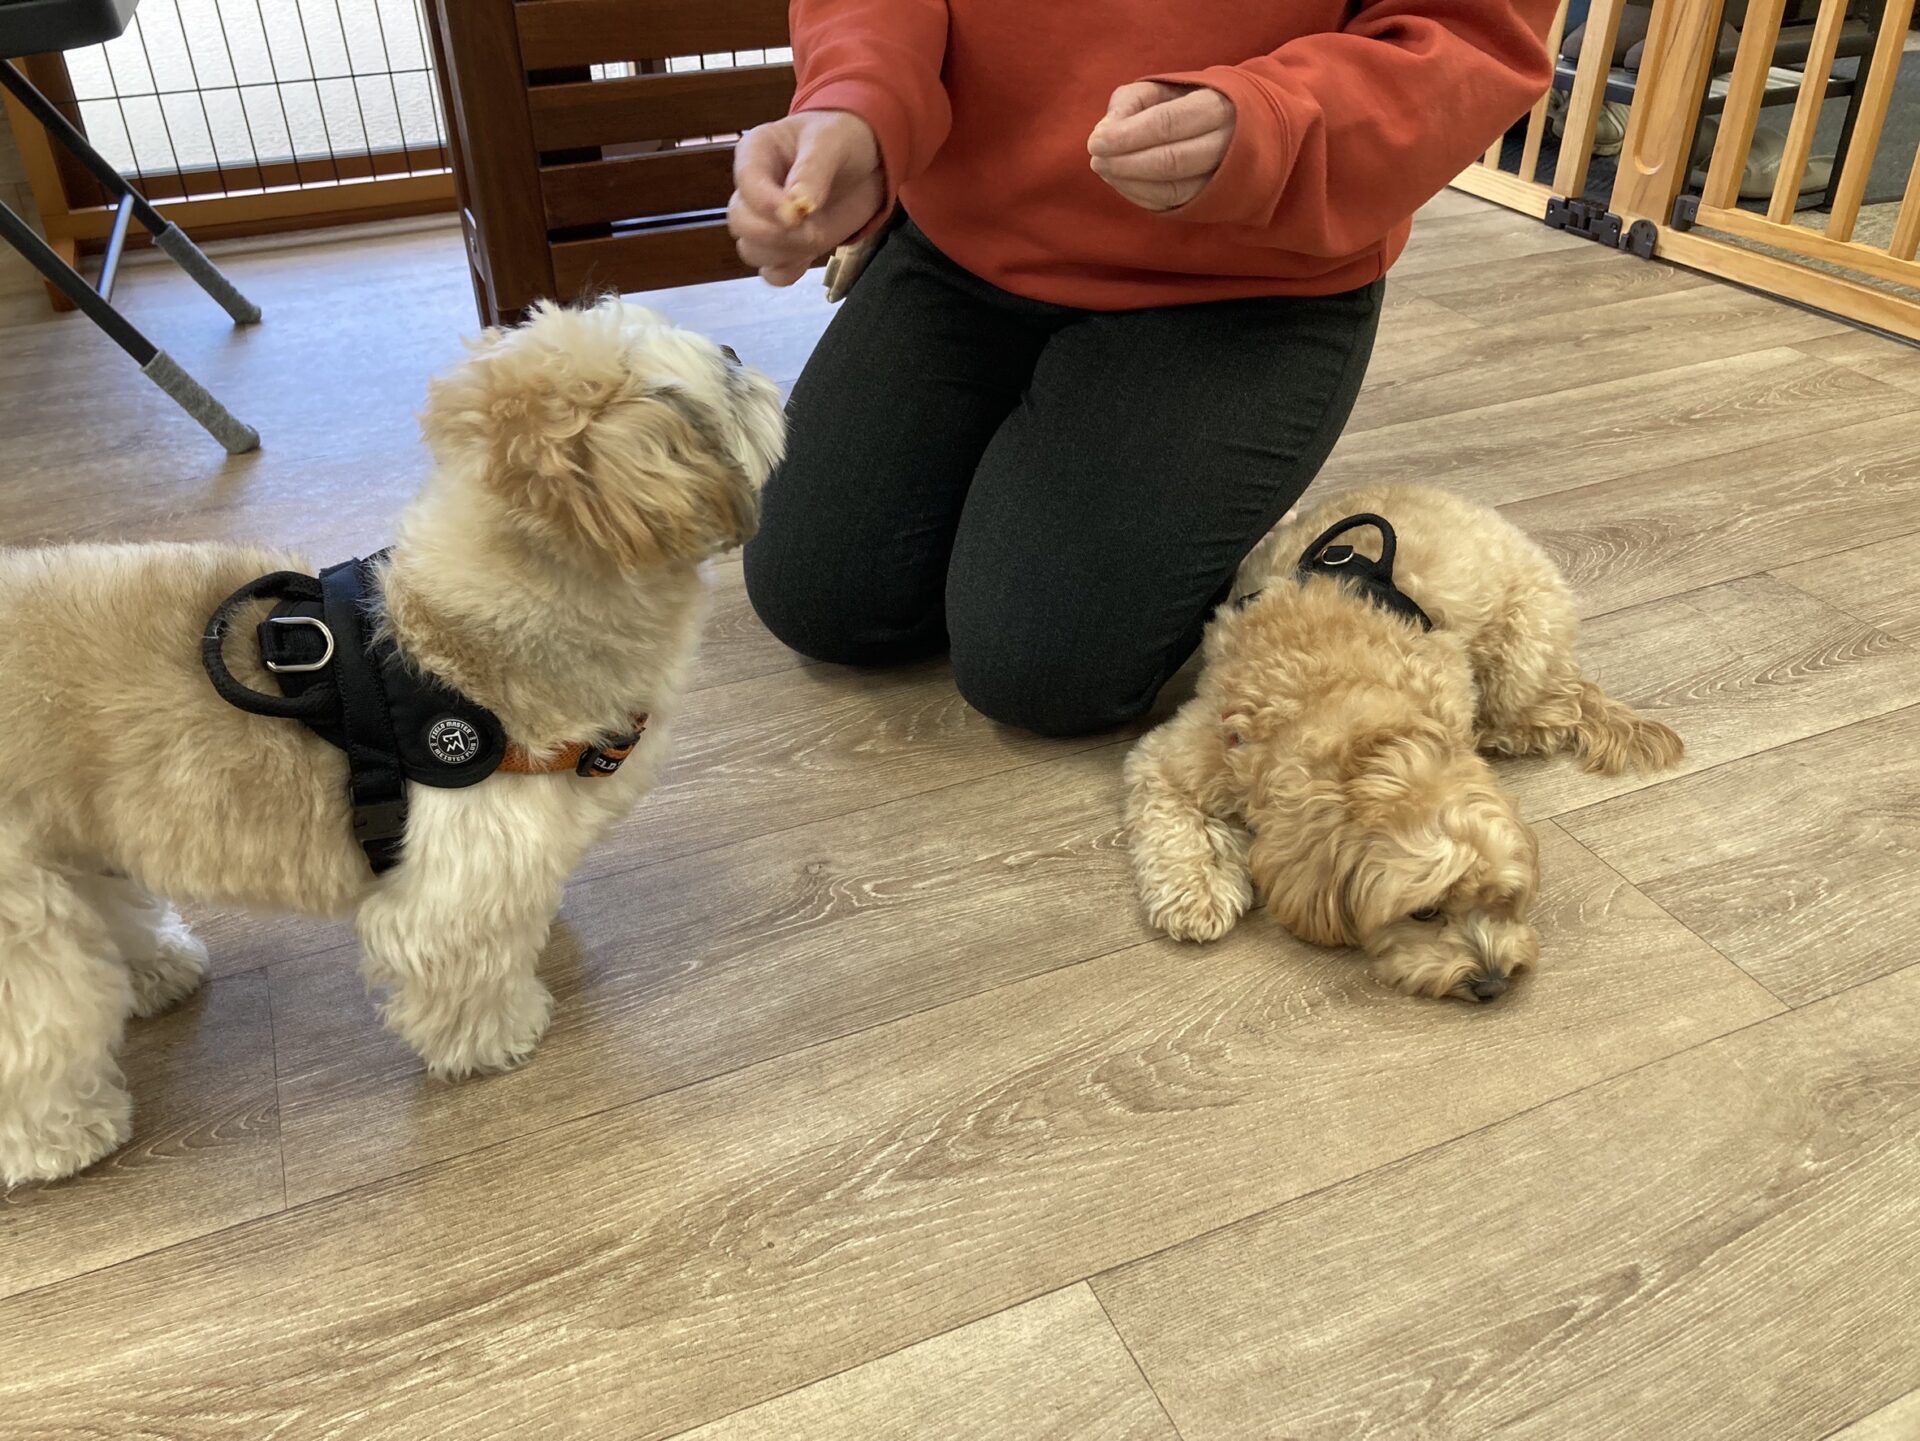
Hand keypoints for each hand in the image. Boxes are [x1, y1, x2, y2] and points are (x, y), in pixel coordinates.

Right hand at [729, 110, 883, 286]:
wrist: (867, 161)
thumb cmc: (842, 138)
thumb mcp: (831, 142)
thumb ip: (813, 171)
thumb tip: (799, 206)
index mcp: (756, 152)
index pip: (746, 183)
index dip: (766, 204)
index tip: (796, 216)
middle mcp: (755, 189)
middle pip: (740, 222)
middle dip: (774, 234)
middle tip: (813, 232)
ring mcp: (768, 221)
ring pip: (752, 251)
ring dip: (783, 253)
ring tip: (817, 236)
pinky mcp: (785, 246)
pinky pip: (772, 272)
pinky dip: (788, 271)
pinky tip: (809, 255)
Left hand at [1088, 82, 1236, 211]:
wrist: (1238, 128)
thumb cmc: (1189, 103)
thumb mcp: (1162, 88)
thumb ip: (1131, 101)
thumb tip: (1105, 130)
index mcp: (1218, 106)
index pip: (1167, 123)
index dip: (1127, 135)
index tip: (1095, 141)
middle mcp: (1228, 145)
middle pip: (1172, 161)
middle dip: (1125, 163)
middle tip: (1096, 159)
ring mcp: (1224, 178)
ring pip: (1172, 189)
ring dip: (1129, 183)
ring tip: (1103, 168)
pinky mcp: (1212, 200)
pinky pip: (1172, 205)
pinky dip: (1139, 195)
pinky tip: (1119, 181)